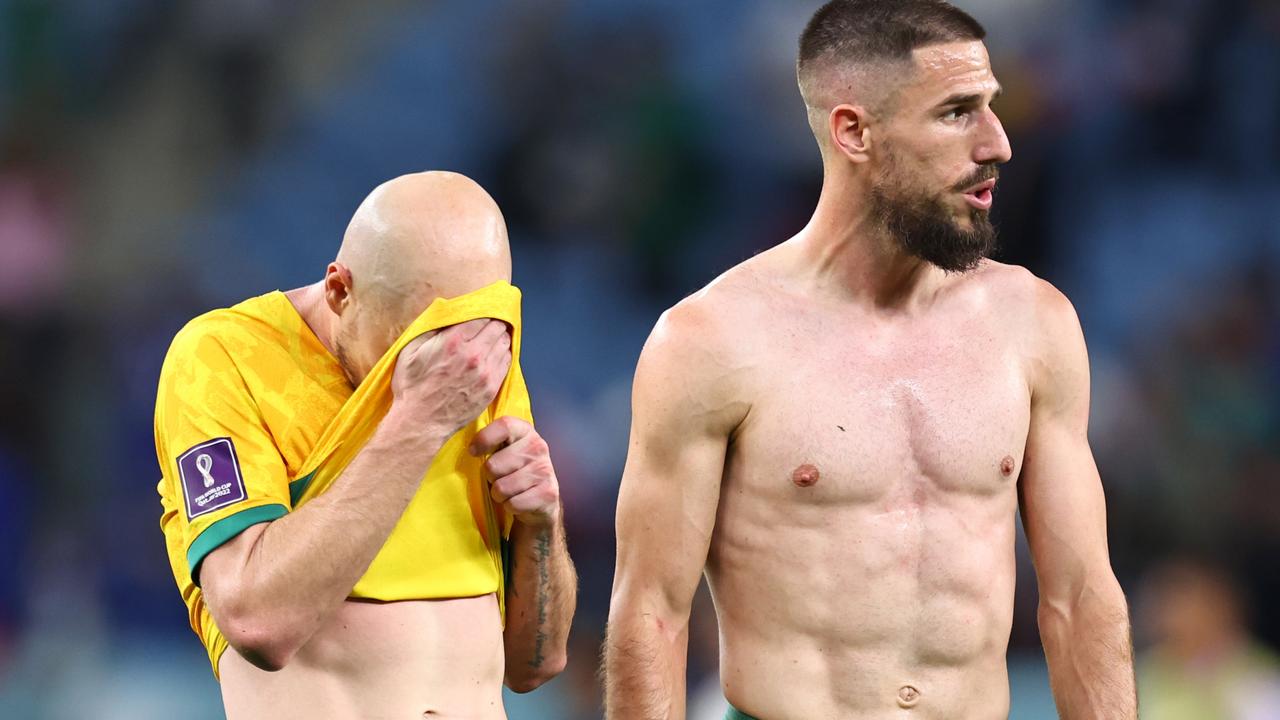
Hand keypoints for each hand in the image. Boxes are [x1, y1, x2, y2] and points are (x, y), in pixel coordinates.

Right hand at [391, 319, 511, 436]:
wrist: (420, 422)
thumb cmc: (412, 387)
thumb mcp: (410, 351)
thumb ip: (430, 329)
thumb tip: (446, 313)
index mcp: (453, 342)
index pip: (481, 317)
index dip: (482, 314)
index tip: (481, 315)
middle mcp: (473, 355)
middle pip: (497, 328)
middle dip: (493, 324)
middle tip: (488, 325)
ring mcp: (485, 373)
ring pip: (504, 343)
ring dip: (499, 338)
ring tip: (492, 339)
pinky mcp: (491, 388)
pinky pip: (507, 362)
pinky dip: (503, 354)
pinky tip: (495, 355)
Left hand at [470, 416, 560, 526]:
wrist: (540, 501)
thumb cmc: (512, 472)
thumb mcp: (503, 451)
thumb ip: (489, 442)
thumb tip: (467, 446)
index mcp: (525, 431)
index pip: (505, 426)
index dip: (484, 438)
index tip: (473, 451)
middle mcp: (538, 447)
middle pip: (493, 465)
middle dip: (490, 477)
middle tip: (498, 478)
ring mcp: (545, 470)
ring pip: (502, 488)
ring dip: (499, 495)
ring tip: (508, 491)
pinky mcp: (548, 493)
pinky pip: (513, 503)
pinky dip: (510, 507)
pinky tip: (518, 501)